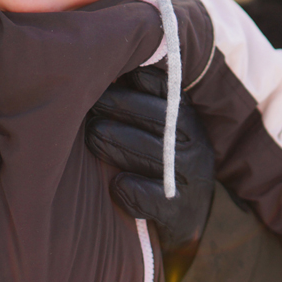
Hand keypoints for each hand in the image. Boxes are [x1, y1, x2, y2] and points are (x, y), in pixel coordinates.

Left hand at [86, 67, 214, 281]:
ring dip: (114, 144)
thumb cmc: (164, 160)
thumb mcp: (166, 127)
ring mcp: (188, 178)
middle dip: (116, 108)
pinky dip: (127, 188)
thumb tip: (107, 63)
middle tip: (87, 108)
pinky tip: (115, 183)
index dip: (134, 80)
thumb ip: (144, 99)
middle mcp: (194, 145)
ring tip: (92, 136)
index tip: (105, 77)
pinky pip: (146, 196)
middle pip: (155, 116)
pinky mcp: (178, 211)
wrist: (191, 218)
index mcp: (188, 118)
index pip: (165, 88)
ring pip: (149, 152)